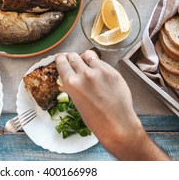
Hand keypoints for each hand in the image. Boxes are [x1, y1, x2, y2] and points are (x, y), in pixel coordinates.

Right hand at [55, 50, 169, 159]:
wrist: (117, 125)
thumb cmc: (96, 119)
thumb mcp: (77, 103)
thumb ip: (71, 89)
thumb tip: (63, 83)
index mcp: (72, 83)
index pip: (62, 62)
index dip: (60, 59)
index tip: (61, 58)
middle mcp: (84, 74)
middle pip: (73, 56)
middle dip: (71, 58)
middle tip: (72, 60)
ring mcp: (100, 71)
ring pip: (88, 54)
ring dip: (85, 58)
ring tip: (86, 64)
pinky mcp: (112, 71)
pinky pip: (101, 62)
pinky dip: (98, 64)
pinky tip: (99, 72)